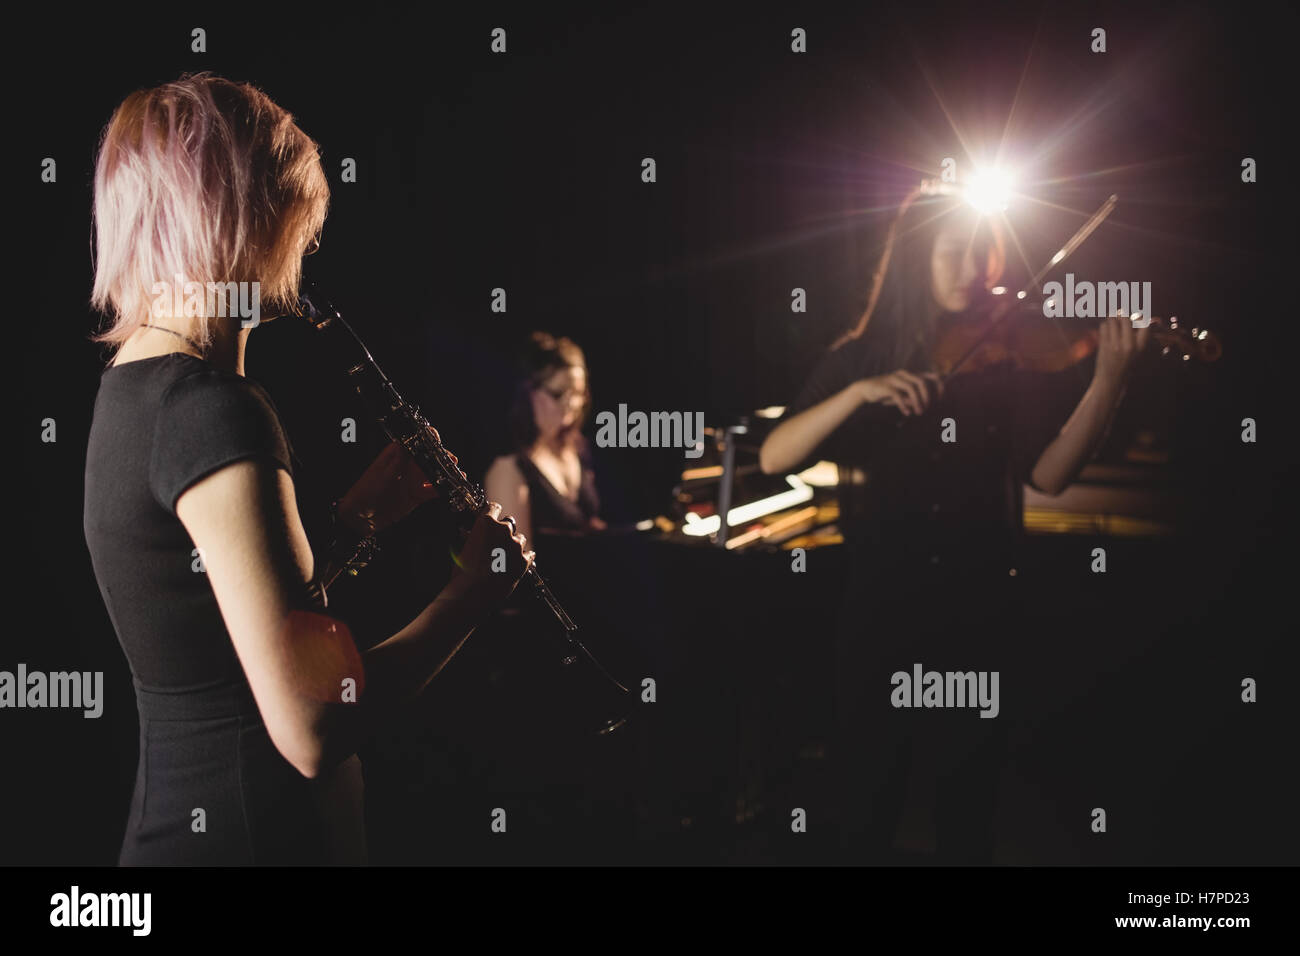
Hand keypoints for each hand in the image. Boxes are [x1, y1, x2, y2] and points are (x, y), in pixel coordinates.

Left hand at [335, 433, 450, 536]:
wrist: (360, 517)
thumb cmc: (364, 493)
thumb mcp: (381, 476)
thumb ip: (396, 463)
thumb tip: (405, 445)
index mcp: (396, 455)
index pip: (414, 442)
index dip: (427, 439)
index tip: (437, 441)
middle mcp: (406, 465)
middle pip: (428, 457)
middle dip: (441, 457)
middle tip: (452, 461)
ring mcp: (412, 480)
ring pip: (433, 473)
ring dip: (446, 473)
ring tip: (458, 474)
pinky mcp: (416, 494)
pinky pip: (432, 490)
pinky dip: (443, 489)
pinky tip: (452, 488)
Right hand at [446, 501, 534, 605]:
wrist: (472, 594)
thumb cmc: (462, 572)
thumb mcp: (462, 548)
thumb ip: (470, 536)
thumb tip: (468, 533)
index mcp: (486, 523)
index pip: (494, 507)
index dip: (493, 513)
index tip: (493, 516)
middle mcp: (503, 530)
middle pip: (509, 523)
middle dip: (504, 531)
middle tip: (497, 543)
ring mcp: (516, 545)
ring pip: (520, 539)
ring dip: (514, 545)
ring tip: (504, 557)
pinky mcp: (524, 561)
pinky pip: (529, 554)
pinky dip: (523, 557)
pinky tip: (516, 562)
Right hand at [854, 369, 943, 415]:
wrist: (866, 389)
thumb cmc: (887, 392)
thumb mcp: (902, 395)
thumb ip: (912, 399)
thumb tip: (922, 406)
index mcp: (910, 374)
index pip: (931, 376)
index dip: (939, 386)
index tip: (940, 399)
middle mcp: (904, 374)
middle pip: (922, 382)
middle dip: (927, 397)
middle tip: (926, 409)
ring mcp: (894, 379)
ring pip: (911, 388)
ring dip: (917, 402)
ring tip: (918, 413)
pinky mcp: (886, 386)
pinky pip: (898, 395)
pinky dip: (904, 405)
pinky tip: (907, 413)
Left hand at [1093, 313, 1151, 386]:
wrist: (1111, 380)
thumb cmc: (1126, 365)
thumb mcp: (1138, 353)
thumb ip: (1140, 336)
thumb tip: (1143, 317)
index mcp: (1140, 347)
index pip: (1144, 324)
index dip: (1139, 317)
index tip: (1135, 317)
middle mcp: (1128, 345)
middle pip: (1125, 319)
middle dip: (1122, 316)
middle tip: (1120, 318)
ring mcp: (1115, 345)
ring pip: (1112, 321)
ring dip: (1112, 320)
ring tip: (1113, 323)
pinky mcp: (1103, 346)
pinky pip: (1104, 327)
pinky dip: (1105, 325)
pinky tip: (1107, 330)